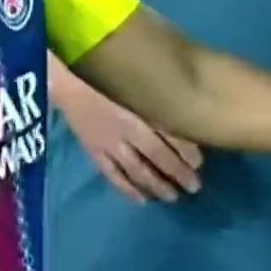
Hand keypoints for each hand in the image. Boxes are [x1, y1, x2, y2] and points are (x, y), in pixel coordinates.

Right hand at [64, 80, 202, 204]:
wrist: (68, 76)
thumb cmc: (112, 70)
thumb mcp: (143, 76)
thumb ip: (165, 90)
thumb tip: (193, 101)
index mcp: (141, 106)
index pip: (168, 133)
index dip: (186, 150)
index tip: (201, 164)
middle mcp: (126, 128)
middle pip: (156, 155)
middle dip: (177, 173)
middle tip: (194, 187)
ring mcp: (108, 143)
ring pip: (136, 170)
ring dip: (155, 185)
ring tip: (172, 197)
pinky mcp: (93, 151)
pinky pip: (112, 175)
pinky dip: (127, 189)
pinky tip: (142, 200)